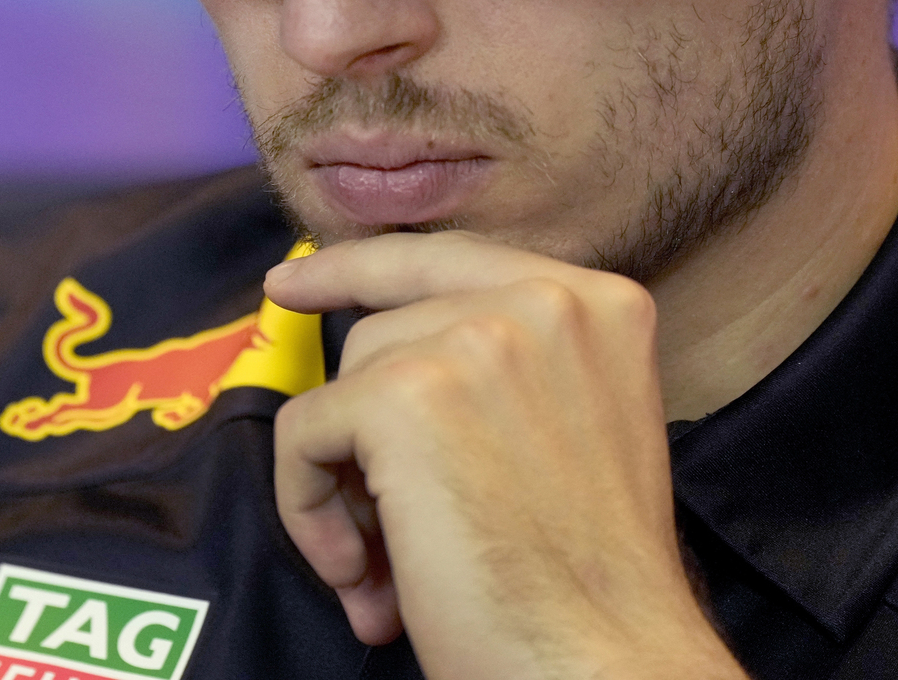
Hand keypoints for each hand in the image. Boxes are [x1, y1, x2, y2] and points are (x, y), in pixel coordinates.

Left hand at [263, 231, 743, 679]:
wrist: (605, 667)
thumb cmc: (589, 585)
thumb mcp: (576, 430)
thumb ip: (506, 372)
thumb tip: (379, 368)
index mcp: (598, 305)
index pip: (449, 259)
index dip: (360, 270)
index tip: (293, 284)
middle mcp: (544, 301)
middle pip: (382, 329)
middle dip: (361, 427)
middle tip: (372, 525)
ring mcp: (474, 339)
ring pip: (342, 385)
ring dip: (345, 485)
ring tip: (385, 570)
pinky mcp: (403, 395)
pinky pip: (303, 431)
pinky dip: (309, 509)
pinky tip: (364, 580)